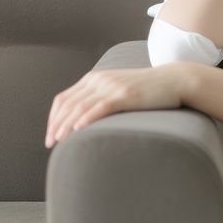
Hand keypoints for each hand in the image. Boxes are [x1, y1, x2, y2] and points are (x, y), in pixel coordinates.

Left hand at [44, 64, 191, 147]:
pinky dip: (86, 119)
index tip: (50, 135)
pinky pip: (100, 107)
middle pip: (68, 103)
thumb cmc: (146, 90)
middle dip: (55, 124)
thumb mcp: (118, 90)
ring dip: (65, 125)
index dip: (53, 118)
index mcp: (94, 78)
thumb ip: (101, 98)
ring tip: (58, 141)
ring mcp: (112, 86)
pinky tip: (77, 131)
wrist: (173, 80)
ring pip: (80, 106)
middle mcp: (99, 80)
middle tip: (49, 143)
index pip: (64, 98)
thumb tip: (84, 121)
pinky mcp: (125, 94)